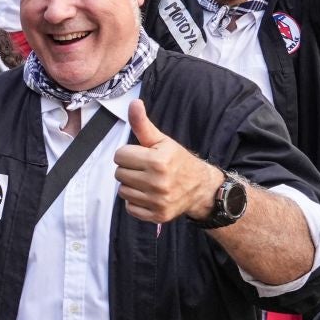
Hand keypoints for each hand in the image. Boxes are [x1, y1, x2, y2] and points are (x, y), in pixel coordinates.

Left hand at [113, 101, 222, 224]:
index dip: (129, 154)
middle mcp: (158, 182)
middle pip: (119, 173)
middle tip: (144, 169)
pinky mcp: (157, 215)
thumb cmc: (178, 160)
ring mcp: (158, 201)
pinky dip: (135, 202)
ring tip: (146, 181)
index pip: (120, 155)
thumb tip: (134, 103)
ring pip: (123, 191)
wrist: (201, 188)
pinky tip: (148, 195)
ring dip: (131, 185)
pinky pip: (130, 208)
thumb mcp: (162, 141)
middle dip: (129, 169)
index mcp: (157, 161)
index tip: (141, 156)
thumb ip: (143, 124)